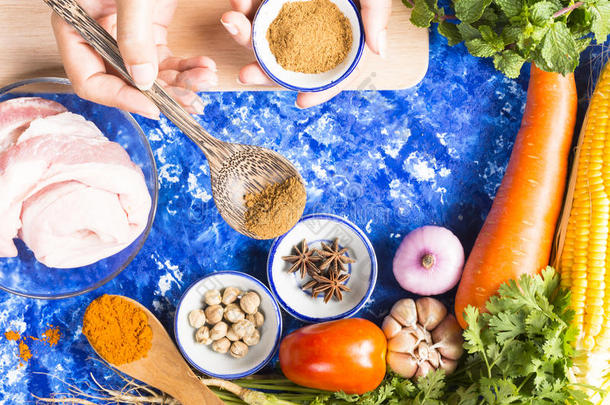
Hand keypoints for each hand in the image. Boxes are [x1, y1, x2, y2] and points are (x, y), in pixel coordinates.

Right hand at [51, 0, 217, 118]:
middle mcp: (98, 33)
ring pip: (150, 76)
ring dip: (180, 83)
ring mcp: (125, 33)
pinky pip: (165, 59)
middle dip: (161, 95)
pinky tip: (204, 67)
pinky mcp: (150, 29)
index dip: (121, 98)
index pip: (89, 79)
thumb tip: (144, 83)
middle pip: (125, 83)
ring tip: (206, 79)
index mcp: (78, 24)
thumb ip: (134, 34)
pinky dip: (186, 67)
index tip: (153, 108)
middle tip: (191, 100)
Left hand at [221, 0, 391, 107]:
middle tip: (246, 75)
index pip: (332, 68)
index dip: (320, 90)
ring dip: (243, 36)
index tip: (301, 103)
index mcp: (339, 28)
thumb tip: (381, 52)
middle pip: (290, 60)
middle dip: (265, 71)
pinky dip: (241, 9)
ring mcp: (290, 8)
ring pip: (265, 36)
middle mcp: (313, 23)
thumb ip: (376, 12)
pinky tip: (235, 5)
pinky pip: (253, 9)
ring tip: (231, 21)